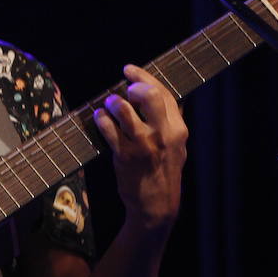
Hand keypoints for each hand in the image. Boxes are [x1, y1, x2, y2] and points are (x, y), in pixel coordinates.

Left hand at [93, 64, 188, 232]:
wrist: (156, 205)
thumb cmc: (164, 173)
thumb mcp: (177, 147)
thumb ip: (171, 122)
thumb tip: (159, 95)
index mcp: (178, 129)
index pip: (164, 93)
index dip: (145, 77)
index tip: (130, 71)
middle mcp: (163, 134)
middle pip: (149, 95)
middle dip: (133, 86)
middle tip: (123, 90)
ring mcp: (143, 144)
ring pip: (124, 109)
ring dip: (112, 102)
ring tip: (108, 105)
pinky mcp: (124, 155)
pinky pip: (108, 128)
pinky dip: (101, 119)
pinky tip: (99, 118)